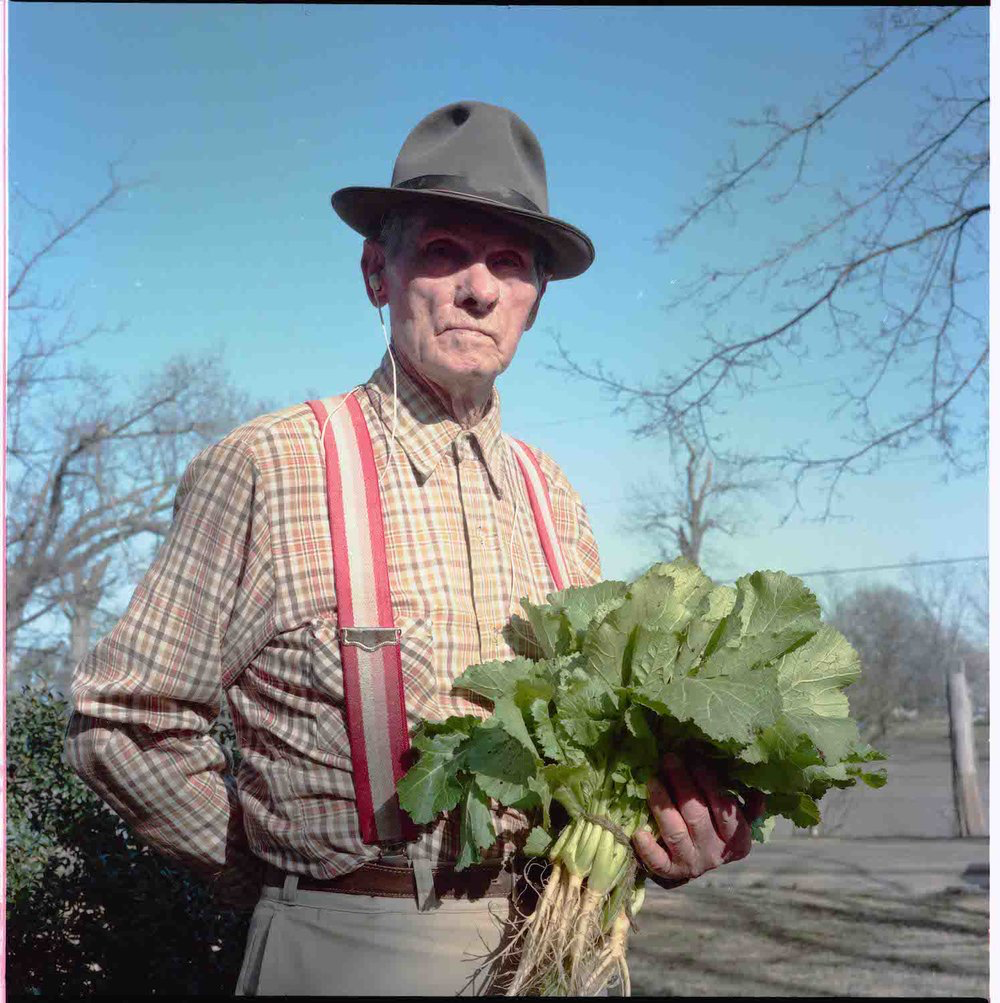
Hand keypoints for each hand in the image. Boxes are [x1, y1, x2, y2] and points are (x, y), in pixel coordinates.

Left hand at [631, 752, 764, 889]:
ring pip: (676, 833)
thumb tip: (758, 790)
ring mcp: (693, 863)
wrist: (696, 863)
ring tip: (652, 781)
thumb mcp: (738, 820)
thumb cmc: (716, 830)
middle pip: (697, 816)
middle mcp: (716, 853)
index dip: (709, 782)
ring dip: (663, 805)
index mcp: (737, 839)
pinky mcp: (671, 872)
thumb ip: (748, 806)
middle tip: (669, 759)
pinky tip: (639, 832)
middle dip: (682, 784)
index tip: (695, 759)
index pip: (725, 809)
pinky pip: (659, 862)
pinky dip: (648, 849)